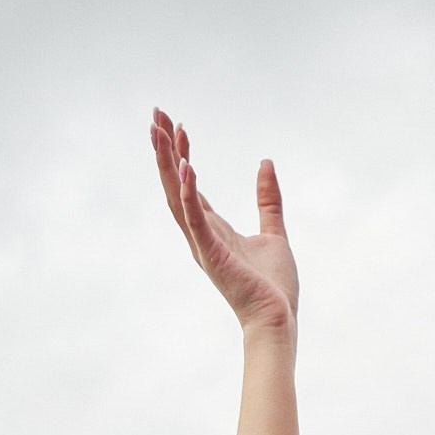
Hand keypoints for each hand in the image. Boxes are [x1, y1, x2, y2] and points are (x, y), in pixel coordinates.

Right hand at [150, 110, 297, 335]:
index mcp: (212, 229)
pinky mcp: (213, 255)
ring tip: (161, 131)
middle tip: (155, 115)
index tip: (177, 125)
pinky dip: (189, 194)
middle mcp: (200, 235)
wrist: (278, 318)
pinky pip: (196, 220)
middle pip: (174, 184)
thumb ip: (268, 199)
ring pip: (177, 197)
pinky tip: (188, 166)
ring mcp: (203, 245)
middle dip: (164, 150)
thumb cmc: (273, 285)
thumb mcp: (273, 231)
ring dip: (168, 164)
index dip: (181, 154)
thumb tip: (266, 163)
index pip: (189, 185)